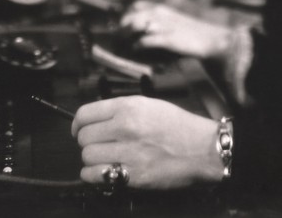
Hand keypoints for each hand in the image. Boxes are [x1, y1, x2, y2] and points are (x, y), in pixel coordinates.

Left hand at [72, 96, 221, 187]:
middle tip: (98, 145)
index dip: (77, 124)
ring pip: (88, 156)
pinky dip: (94, 176)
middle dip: (87, 142)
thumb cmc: (181, 127)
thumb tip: (98, 119)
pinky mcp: (133, 175)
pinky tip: (104, 172)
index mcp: (129, 107)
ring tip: (105, 158)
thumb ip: (122, 110)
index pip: (85, 114)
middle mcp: (125, 127)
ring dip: (92, 159)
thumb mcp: (150, 105)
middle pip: (84, 137)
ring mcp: (128, 152)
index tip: (79, 130)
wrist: (204, 149)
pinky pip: (96, 176)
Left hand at [121, 0, 232, 59]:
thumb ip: (155, 22)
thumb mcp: (171, 22)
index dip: (123, 15)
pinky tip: (136, 50)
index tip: (118, 26)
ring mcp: (163, 25)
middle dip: (121, 28)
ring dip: (126, 36)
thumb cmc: (189, 33)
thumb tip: (136, 29)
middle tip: (118, 39)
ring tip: (124, 45)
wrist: (209, 40)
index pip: (134, 6)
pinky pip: (145, 41)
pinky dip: (138, 46)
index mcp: (161, 8)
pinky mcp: (167, 38)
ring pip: (135, 26)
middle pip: (131, 16)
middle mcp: (159, 13)